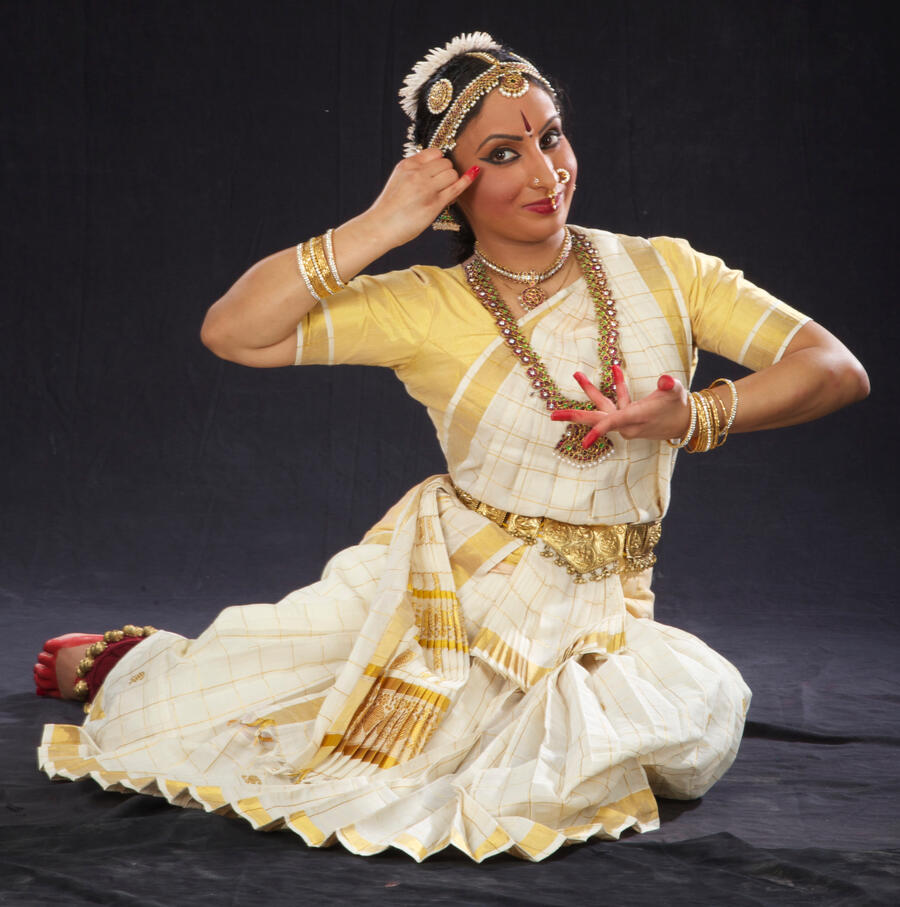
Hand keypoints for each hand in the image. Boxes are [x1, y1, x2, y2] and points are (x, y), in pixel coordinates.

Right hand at [364, 149, 479, 248]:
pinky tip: (475, 172)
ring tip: (441, 194)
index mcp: (407, 165)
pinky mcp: (434, 203)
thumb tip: (437, 167)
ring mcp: (426, 188)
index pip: (434, 153)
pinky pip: (456, 187)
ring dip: (451, 182)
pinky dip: (467, 180)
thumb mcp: (398, 180)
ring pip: (452, 173)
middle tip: (438, 188)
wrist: (380, 226)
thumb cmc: (390, 208)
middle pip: (446, 163)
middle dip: (446, 173)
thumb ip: (415, 171)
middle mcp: (417, 173)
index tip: (437, 173)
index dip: (439, 163)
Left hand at [550, 365, 691, 445]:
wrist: (684, 422)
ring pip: (602, 408)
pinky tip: (615, 369)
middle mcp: (627, 423)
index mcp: (635, 418)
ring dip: (591, 390)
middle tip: (552, 415)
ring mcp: (625, 421)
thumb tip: (665, 380)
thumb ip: (670, 386)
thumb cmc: (679, 406)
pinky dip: (615, 387)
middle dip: (575, 416)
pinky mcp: (626, 418)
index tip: (584, 442)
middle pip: (596, 420)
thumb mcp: (677, 393)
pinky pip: (614, 404)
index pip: (612, 424)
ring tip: (578, 373)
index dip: (598, 431)